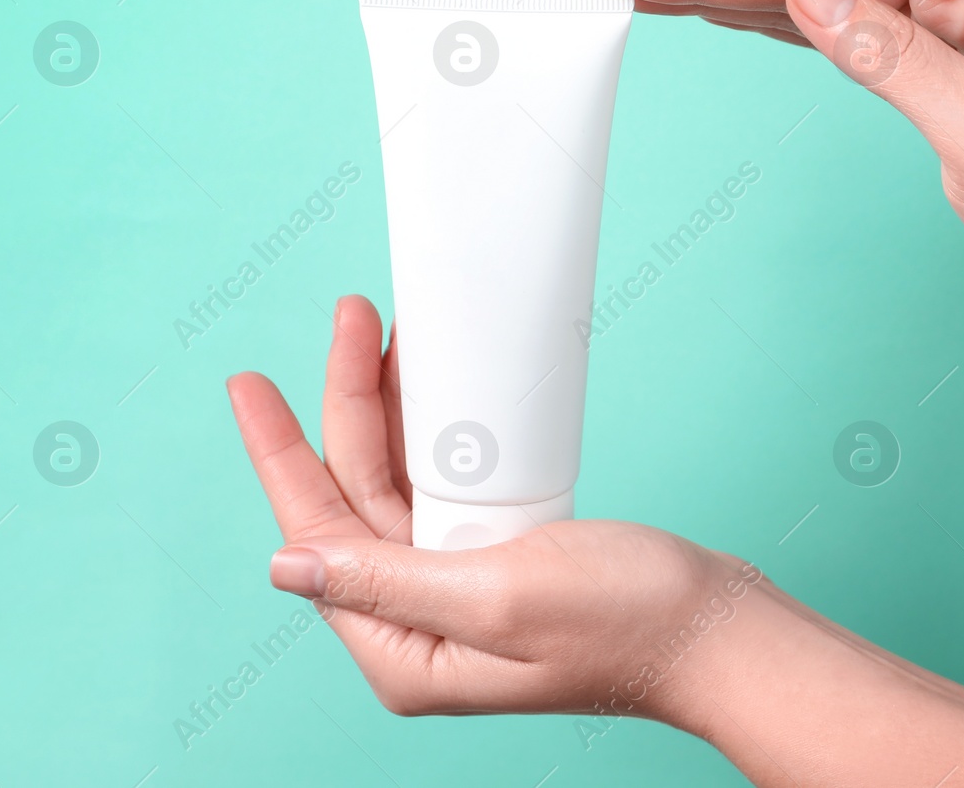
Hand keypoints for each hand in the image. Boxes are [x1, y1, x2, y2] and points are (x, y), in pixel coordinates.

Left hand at [226, 295, 765, 720]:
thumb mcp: (496, 594)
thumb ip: (385, 578)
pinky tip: (430, 385)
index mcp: (404, 646)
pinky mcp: (496, 563)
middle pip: (354, 495)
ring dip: (386, 408)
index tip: (250, 383)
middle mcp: (420, 622)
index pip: (316, 532)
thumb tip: (286, 564)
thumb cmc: (624, 622)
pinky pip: (442, 486)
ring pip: (396, 483)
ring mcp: (458, 590)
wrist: (713, 628)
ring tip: (378, 332)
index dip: (279, 452)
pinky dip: (432, 430)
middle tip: (345, 316)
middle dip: (344, 403)